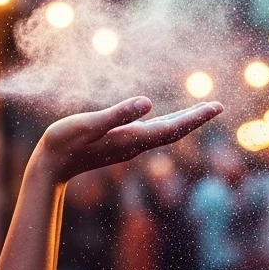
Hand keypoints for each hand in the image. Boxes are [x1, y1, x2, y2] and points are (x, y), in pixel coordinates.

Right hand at [38, 96, 222, 182]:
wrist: (50, 166)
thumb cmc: (65, 142)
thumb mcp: (90, 124)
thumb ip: (118, 114)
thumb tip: (148, 103)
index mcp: (132, 138)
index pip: (172, 127)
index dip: (195, 117)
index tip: (216, 107)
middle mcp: (135, 144)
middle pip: (173, 130)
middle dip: (196, 118)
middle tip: (218, 106)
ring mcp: (128, 145)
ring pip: (163, 132)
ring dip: (183, 121)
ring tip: (200, 112)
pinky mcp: (119, 143)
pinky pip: (151, 133)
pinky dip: (165, 123)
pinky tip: (165, 119)